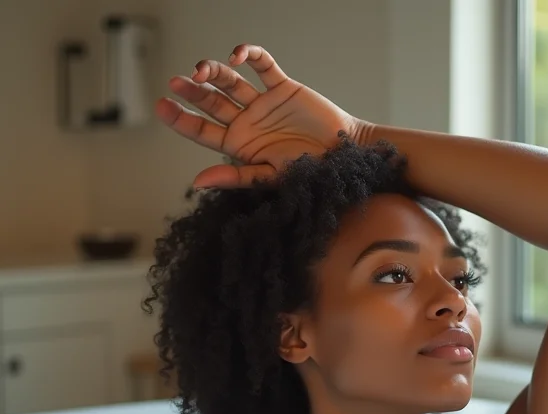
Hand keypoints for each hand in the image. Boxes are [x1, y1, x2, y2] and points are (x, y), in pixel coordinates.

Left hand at [156, 45, 364, 187]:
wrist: (344, 157)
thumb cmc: (310, 173)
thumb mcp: (271, 177)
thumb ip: (236, 178)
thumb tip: (198, 182)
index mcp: (240, 146)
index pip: (202, 130)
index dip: (181, 118)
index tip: (162, 106)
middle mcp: (247, 122)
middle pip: (211, 102)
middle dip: (192, 91)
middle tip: (175, 82)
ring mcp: (263, 103)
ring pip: (230, 82)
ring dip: (213, 72)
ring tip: (201, 70)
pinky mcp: (282, 87)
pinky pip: (262, 65)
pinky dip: (249, 55)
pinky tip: (237, 56)